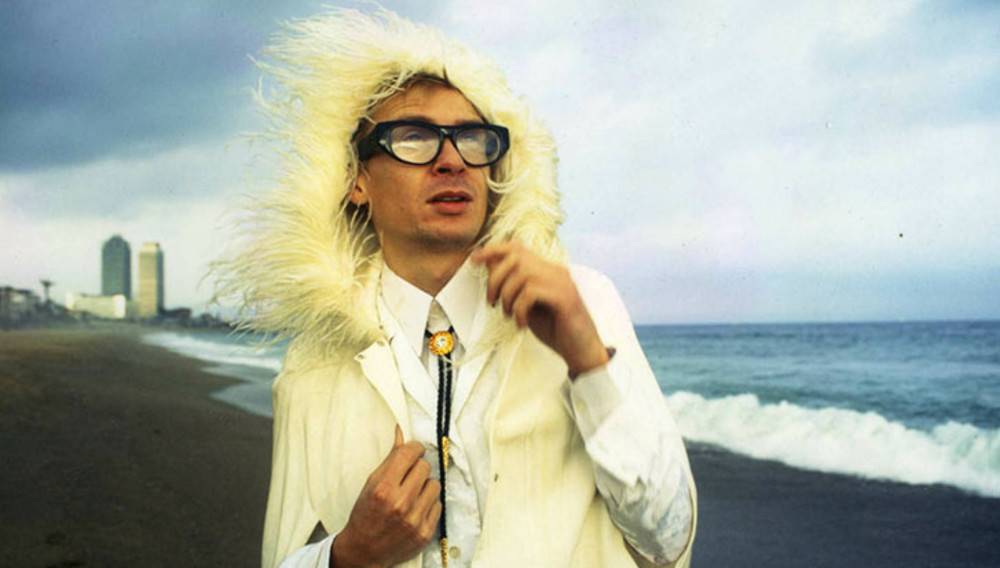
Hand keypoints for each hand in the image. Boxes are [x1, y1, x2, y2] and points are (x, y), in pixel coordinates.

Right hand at [331, 426, 440, 567]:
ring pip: (434, 484)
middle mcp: (400, 504)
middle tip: (408, 476)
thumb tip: (401, 432)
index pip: (410, 453)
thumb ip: (390, 458)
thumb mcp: (371, 483)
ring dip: (424, 486)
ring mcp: (414, 520)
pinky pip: (438, 505)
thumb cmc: (365, 514)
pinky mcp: (425, 533)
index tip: (414, 451)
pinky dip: (428, 504)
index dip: (414, 448)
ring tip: (412, 494)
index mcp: (384, 488)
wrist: (364, 550)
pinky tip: (416, 509)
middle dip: (417, 468)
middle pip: (424, 467)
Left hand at [472, 242, 609, 375]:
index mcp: (547, 270)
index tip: (475, 260)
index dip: (493, 250)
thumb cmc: (555, 330)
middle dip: (495, 279)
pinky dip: (519, 309)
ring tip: (509, 315)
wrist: (582, 352)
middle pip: (516, 257)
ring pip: (521, 273)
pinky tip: (522, 324)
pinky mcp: (565, 298)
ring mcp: (562, 283)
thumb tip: (489, 267)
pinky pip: (531, 292)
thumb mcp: (527, 305)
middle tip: (492, 302)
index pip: (517, 247)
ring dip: (507, 296)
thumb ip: (512, 286)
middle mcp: (555, 271)